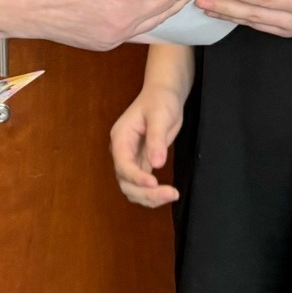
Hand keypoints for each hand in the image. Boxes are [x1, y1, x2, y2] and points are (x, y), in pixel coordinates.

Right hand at [110, 85, 185, 207]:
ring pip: (132, 188)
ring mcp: (131, 159)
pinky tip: (167, 193)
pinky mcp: (142, 163)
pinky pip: (142, 185)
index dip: (136, 177)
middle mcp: (122, 151)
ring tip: (171, 195)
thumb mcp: (159, 116)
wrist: (164, 95)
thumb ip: (156, 139)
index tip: (154, 183)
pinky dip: (152, 193)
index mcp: (121, 138)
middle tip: (170, 194)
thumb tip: (157, 164)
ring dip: (148, 197)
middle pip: (125, 181)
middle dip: (145, 192)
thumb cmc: (160, 100)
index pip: (123, 164)